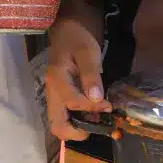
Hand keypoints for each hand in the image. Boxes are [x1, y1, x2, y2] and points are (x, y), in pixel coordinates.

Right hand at [45, 13, 111, 141]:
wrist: (67, 30)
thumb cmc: (77, 38)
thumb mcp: (87, 51)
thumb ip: (91, 74)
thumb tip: (96, 99)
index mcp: (57, 80)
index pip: (73, 104)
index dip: (94, 108)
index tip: (109, 105)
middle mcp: (52, 92)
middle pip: (58, 126)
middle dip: (79, 132)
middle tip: (99, 124)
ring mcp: (55, 96)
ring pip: (62, 125)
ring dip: (81, 128)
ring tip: (100, 120)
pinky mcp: (61, 97)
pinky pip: (67, 117)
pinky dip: (81, 121)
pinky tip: (95, 112)